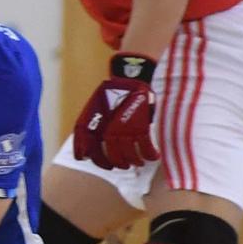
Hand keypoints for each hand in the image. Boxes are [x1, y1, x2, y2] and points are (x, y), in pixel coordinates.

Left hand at [70, 53, 157, 169]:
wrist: (133, 78)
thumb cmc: (114, 94)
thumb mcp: (97, 107)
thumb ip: (92, 125)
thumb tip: (89, 147)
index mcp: (98, 123)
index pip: (89, 147)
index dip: (93, 157)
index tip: (98, 163)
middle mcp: (110, 128)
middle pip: (112, 154)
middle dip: (118, 162)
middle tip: (123, 165)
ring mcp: (126, 128)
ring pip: (129, 155)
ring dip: (134, 161)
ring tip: (138, 162)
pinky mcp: (142, 126)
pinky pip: (146, 147)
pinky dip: (150, 154)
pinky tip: (153, 156)